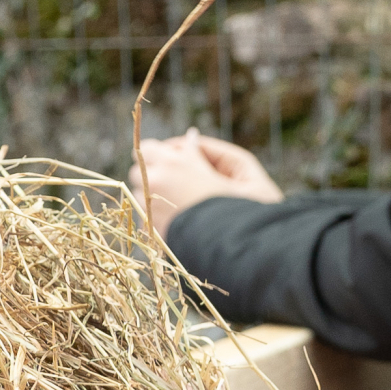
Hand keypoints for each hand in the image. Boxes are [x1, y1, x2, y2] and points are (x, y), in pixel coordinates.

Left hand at [128, 129, 283, 239]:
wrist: (245, 251)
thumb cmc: (252, 209)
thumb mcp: (243, 170)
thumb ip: (212, 150)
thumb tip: (190, 138)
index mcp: (176, 164)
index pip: (149, 148)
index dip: (165, 154)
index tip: (183, 162)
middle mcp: (157, 184)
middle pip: (138, 170)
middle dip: (155, 173)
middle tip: (180, 182)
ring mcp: (151, 211)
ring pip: (140, 196)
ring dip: (155, 196)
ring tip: (184, 205)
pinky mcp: (153, 234)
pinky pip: (147, 219)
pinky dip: (160, 218)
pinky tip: (184, 223)